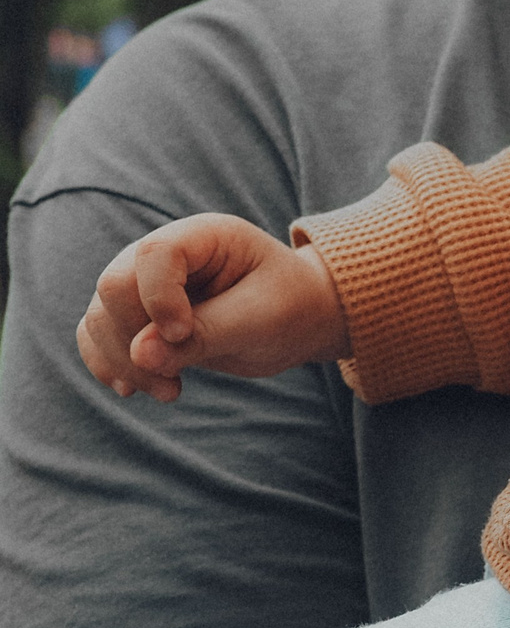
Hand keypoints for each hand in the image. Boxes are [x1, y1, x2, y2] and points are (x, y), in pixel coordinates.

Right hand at [76, 214, 348, 402]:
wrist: (295, 321)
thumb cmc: (289, 309)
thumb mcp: (260, 320)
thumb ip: (205, 334)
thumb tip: (138, 354)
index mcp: (205, 237)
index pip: (155, 253)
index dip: (159, 298)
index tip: (184, 335)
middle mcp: (166, 253)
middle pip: (115, 286)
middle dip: (134, 339)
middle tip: (174, 383)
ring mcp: (144, 283)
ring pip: (100, 316)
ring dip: (124, 362)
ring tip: (170, 391)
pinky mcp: (135, 314)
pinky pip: (96, 335)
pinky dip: (108, 364)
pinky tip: (134, 389)